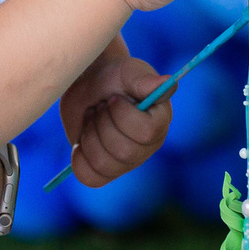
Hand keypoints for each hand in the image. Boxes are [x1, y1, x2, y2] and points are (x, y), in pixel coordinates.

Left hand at [59, 46, 169, 187]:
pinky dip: (79, 157)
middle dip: (102, 125)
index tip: (112, 98)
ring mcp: (125, 162)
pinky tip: (82, 140)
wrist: (89, 84)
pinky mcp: (103, 170)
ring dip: (89, 137)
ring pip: (103, 165)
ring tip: (92, 119)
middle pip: (123, 152)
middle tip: (99, 107)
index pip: (146, 133)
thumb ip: (146, 80)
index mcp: (158, 124)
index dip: (122, 115)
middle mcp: (146, 148)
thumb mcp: (130, 72)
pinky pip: (89, 177)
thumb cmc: (114, 76)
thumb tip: (169, 83)